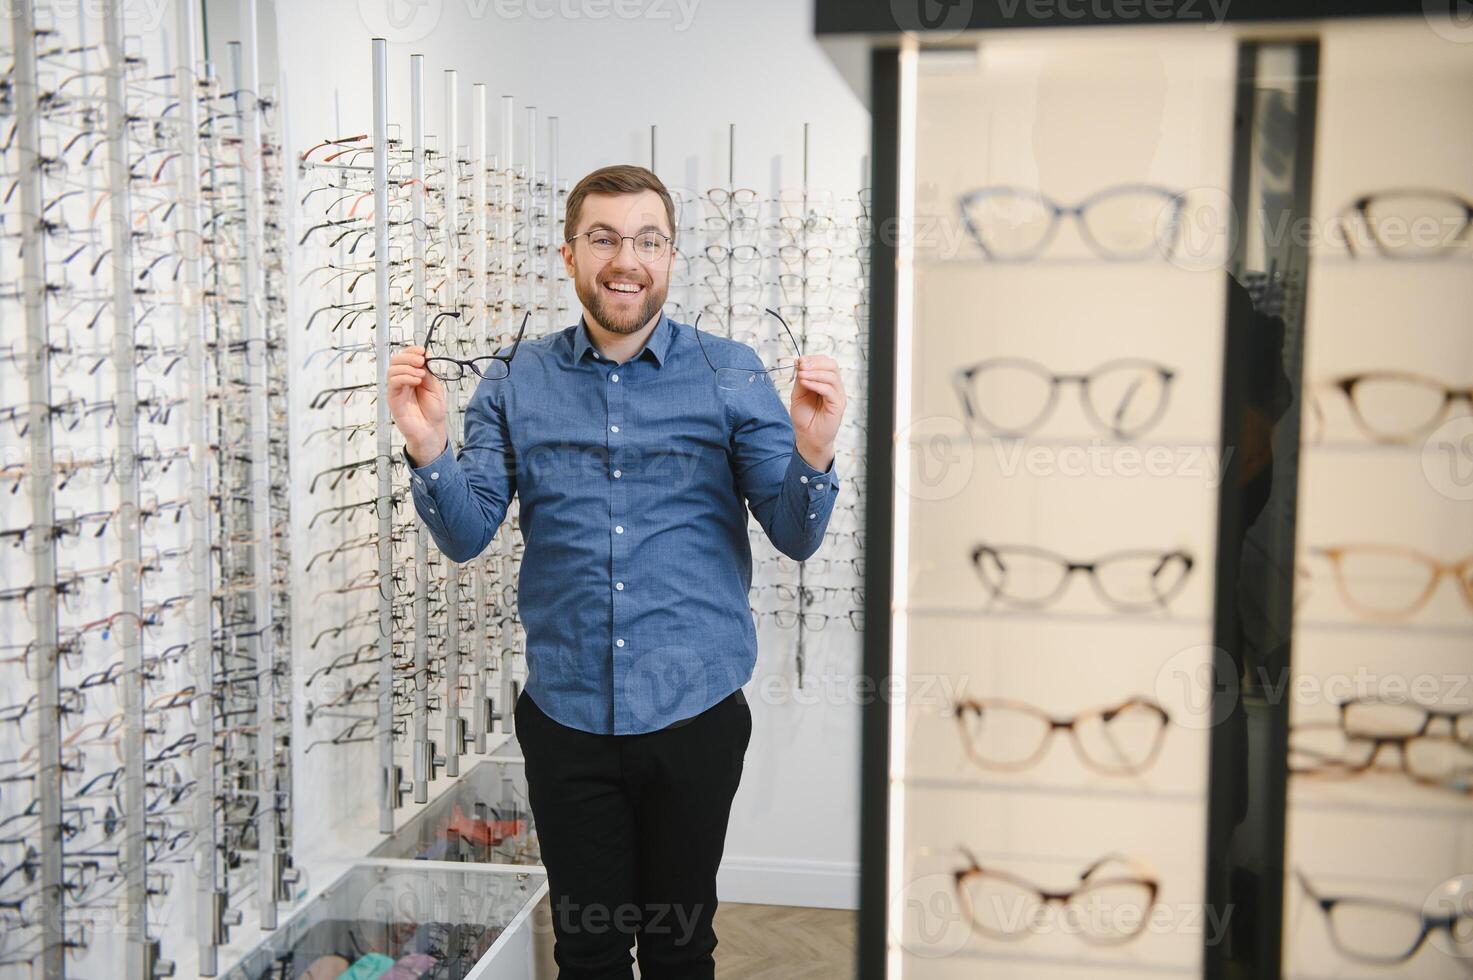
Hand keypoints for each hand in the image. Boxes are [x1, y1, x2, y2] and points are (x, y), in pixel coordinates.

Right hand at [387, 345, 447, 463]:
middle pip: (396, 360)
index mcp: (412, 376)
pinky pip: (393, 383)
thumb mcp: (434, 388)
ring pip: (392, 370)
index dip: (412, 351)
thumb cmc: (433, 412)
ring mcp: (396, 390)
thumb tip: (424, 356)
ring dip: (407, 367)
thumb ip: (428, 373)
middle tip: (421, 361)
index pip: (406, 357)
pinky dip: (404, 377)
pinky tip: (416, 381)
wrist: (431, 431)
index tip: (423, 351)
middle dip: (408, 356)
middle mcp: (402, 381)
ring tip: (421, 375)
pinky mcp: (393, 399)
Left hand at [789, 354, 845, 470]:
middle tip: (801, 365)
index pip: (825, 362)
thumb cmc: (805, 417)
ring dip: (814, 372)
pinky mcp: (838, 405)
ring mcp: (838, 395)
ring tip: (801, 374)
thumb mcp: (798, 394)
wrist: (808, 437)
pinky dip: (817, 384)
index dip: (813, 359)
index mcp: (826, 382)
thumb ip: (800, 379)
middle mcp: (834, 387)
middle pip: (832, 365)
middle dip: (815, 363)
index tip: (799, 360)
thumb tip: (799, 362)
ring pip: (832, 376)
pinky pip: (830, 390)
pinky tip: (805, 383)